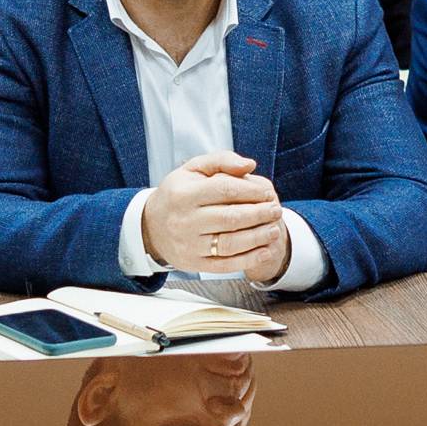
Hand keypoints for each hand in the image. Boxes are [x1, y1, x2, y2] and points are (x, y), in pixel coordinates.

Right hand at [140, 152, 284, 279]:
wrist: (150, 225)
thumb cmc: (177, 194)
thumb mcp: (193, 169)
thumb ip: (222, 161)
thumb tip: (249, 165)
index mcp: (184, 194)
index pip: (225, 190)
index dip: (251, 192)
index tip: (267, 194)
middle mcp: (183, 220)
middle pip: (230, 218)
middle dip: (259, 214)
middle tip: (276, 211)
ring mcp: (187, 245)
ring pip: (229, 243)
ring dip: (258, 238)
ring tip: (274, 230)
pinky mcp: (192, 263)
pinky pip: (224, 264)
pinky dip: (248, 260)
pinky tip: (263, 252)